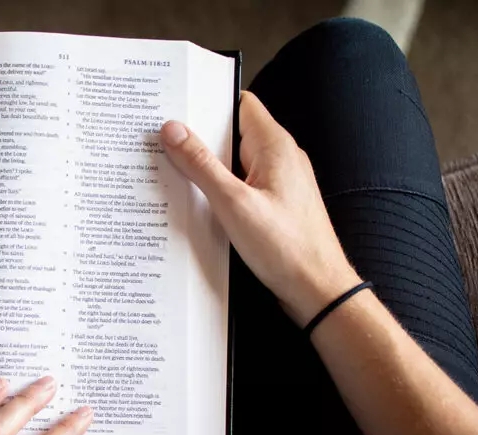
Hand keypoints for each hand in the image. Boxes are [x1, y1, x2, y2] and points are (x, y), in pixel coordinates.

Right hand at [160, 91, 361, 324]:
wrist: (318, 290)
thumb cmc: (285, 247)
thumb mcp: (233, 203)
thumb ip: (201, 165)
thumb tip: (172, 129)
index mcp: (274, 146)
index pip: (239, 103)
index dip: (207, 101)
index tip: (174, 105)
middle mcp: (280, 158)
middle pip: (232, 133)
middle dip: (198, 136)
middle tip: (159, 140)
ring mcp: (278, 182)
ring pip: (234, 162)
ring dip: (206, 167)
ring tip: (168, 170)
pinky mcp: (274, 205)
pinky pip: (240, 185)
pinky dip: (218, 189)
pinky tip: (195, 202)